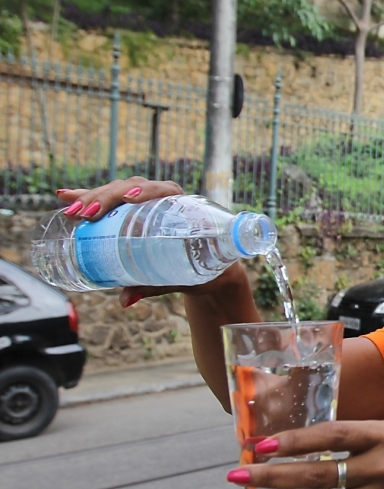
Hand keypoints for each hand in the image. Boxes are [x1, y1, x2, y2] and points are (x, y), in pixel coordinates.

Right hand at [55, 177, 237, 304]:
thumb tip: (124, 300)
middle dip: (107, 197)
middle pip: (134, 188)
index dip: (146, 192)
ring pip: (118, 191)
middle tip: (87, 213)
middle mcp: (166, 199)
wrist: (213, 268)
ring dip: (93, 197)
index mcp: (185, 208)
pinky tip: (65, 196)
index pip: (164, 190)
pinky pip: (109, 201)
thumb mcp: (184, 277)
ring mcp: (147, 203)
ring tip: (73, 212)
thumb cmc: (205, 269)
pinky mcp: (133, 211)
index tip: (131, 200)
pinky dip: (87, 197)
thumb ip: (156, 285)